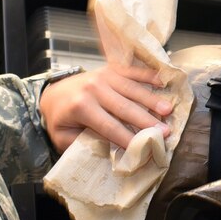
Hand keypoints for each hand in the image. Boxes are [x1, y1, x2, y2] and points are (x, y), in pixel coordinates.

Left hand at [39, 64, 173, 151]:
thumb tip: (110, 150)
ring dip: (151, 100)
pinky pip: (131, 71)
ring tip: (168, 110)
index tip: (145, 149)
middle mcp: (93, 88)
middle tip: (165, 131)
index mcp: (81, 106)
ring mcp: (103, 76)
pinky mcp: (109, 69)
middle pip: (125, 108)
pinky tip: (162, 82)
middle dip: (146, 121)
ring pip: (131, 89)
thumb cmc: (60, 119)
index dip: (129, 139)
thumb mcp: (63, 137)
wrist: (52, 93)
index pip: (110, 127)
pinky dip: (147, 76)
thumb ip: (84, 143)